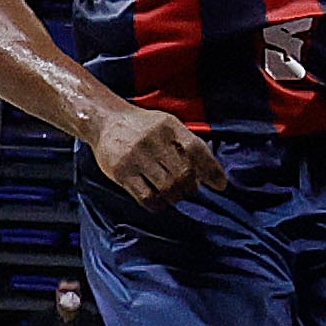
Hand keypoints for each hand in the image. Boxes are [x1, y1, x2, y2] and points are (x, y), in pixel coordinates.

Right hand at [87, 108, 216, 214]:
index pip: (196, 149)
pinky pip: (146, 197)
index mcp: (169, 126)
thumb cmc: (143, 126)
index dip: (212, 169)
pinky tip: (159, 200)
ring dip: (176, 196)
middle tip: (188, 189)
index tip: (220, 185)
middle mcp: (153, 140)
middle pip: (183, 174)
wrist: (105, 121)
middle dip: (191, 187)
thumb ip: (188, 144)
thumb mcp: (168, 124)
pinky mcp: (121, 173)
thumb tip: (212, 174)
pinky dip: (158, 204)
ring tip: (174, 194)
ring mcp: (136, 157)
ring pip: (167, 188)